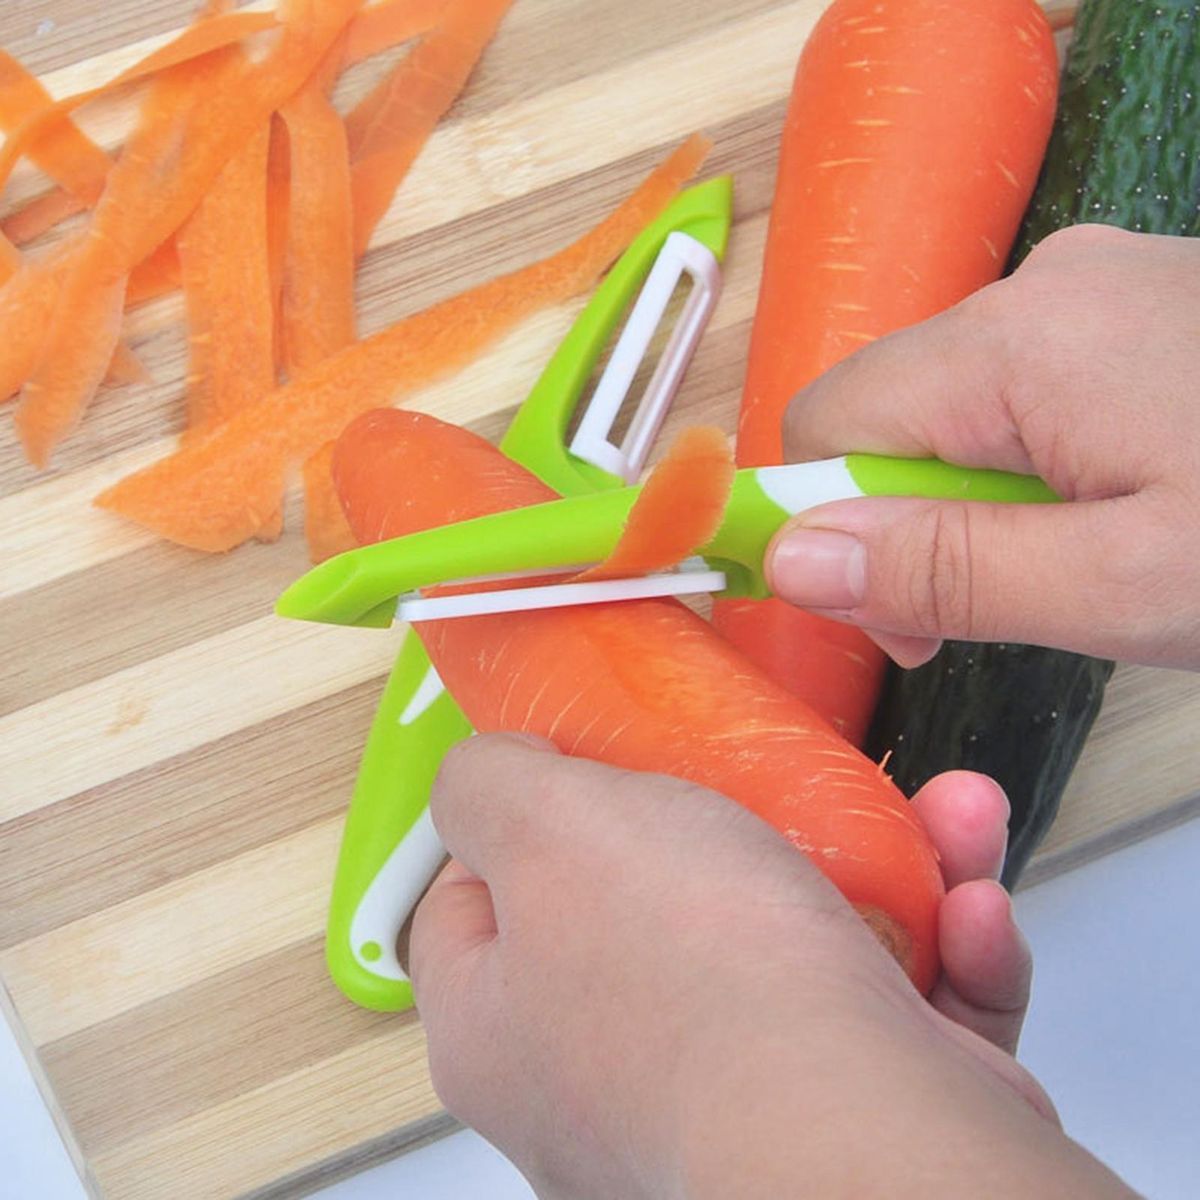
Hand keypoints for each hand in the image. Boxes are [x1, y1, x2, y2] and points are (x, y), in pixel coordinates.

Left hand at [410, 736, 1133, 1199]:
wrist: (859, 1142)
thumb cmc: (694, 981)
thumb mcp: (550, 826)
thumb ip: (487, 786)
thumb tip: (484, 775)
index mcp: (508, 1025)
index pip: (476, 912)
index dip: (521, 829)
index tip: (584, 772)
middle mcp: (608, 1080)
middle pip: (656, 916)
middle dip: (743, 825)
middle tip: (776, 775)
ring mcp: (732, 1105)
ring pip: (798, 953)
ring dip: (881, 871)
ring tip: (942, 816)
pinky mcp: (844, 1121)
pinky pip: (892, 1015)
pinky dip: (941, 954)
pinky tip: (969, 911)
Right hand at [768, 226, 1199, 668]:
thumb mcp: (1128, 584)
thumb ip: (950, 571)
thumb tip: (790, 559)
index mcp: (1015, 340)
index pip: (825, 425)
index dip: (828, 533)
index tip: (908, 626)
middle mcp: (1040, 286)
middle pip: (890, 420)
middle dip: (919, 529)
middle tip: (1015, 613)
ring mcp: (1096, 288)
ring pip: (960, 415)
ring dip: (983, 504)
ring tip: (1092, 565)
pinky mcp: (1138, 307)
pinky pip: (1030, 393)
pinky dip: (1041, 465)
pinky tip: (1125, 504)